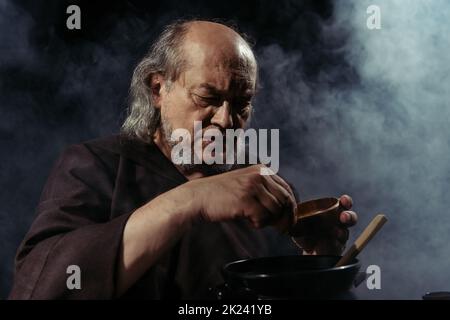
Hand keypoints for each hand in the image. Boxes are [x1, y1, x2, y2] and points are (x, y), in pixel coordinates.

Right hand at [180, 164, 296, 229]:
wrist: (199, 197)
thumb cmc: (222, 194)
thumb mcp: (246, 185)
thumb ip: (265, 191)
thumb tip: (287, 210)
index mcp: (261, 170)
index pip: (287, 189)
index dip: (292, 208)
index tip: (291, 221)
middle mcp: (258, 175)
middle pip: (285, 200)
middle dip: (286, 218)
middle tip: (282, 230)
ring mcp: (252, 186)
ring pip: (275, 210)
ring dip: (268, 221)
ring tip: (255, 220)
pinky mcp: (245, 199)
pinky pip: (263, 217)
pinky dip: (258, 224)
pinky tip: (248, 221)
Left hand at [292, 195, 357, 254]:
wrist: (308, 250)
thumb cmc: (307, 231)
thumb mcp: (301, 222)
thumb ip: (297, 216)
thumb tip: (287, 211)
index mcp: (333, 213)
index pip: (343, 205)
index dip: (346, 201)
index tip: (343, 200)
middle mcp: (339, 223)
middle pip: (351, 218)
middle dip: (349, 216)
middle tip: (343, 217)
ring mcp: (340, 236)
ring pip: (345, 232)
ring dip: (342, 232)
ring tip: (336, 232)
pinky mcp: (337, 248)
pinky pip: (338, 245)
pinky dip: (334, 243)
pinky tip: (331, 242)